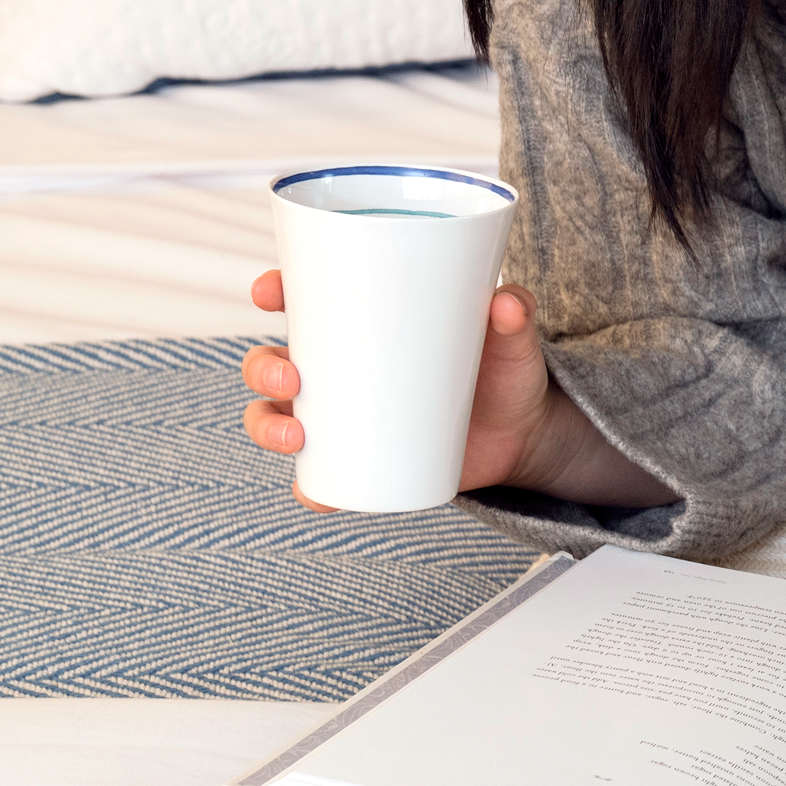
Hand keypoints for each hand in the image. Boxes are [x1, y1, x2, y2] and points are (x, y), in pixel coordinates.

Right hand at [240, 271, 562, 508]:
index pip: (301, 299)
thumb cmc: (504, 370)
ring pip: (278, 417)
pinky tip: (314, 493)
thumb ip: (515, 315)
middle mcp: (337, 369)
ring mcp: (343, 417)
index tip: (269, 292)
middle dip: (263, 368)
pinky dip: (309, 489)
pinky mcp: (360, 461)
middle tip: (294, 377)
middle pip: (271, 361)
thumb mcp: (511, 340)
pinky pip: (317, 479)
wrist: (523, 432)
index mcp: (361, 323)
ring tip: (297, 437)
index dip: (271, 291)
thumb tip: (507, 303)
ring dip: (268, 427)